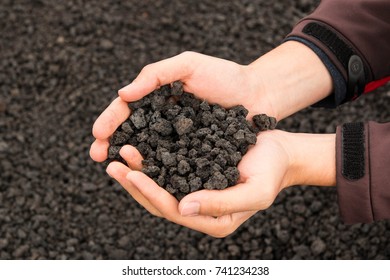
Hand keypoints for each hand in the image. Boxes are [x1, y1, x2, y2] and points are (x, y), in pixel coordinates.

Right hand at [90, 51, 272, 161]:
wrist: (258, 94)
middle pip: (131, 132)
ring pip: (147, 150)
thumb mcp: (189, 65)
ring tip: (116, 169)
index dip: (110, 121)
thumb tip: (123, 94)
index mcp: (157, 98)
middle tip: (97, 157)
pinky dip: (156, 171)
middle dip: (111, 144)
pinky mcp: (193, 154)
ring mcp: (177, 138)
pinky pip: (172, 163)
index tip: (98, 135)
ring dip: (129, 161)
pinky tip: (146, 178)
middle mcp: (163, 120)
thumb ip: (156, 74)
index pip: (126, 110)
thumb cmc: (225, 76)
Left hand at [119, 130, 335, 236]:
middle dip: (136, 183)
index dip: (151, 194)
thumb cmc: (272, 172)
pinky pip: (168, 168)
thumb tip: (184, 208)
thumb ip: (221, 204)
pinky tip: (138, 144)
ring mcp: (194, 190)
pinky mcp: (194, 172)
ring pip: (159, 184)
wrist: (280, 152)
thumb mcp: (254, 192)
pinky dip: (152, 159)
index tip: (132, 175)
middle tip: (113, 165)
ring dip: (138, 171)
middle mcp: (199, 208)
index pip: (174, 210)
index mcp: (212, 220)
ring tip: (120, 154)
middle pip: (159, 200)